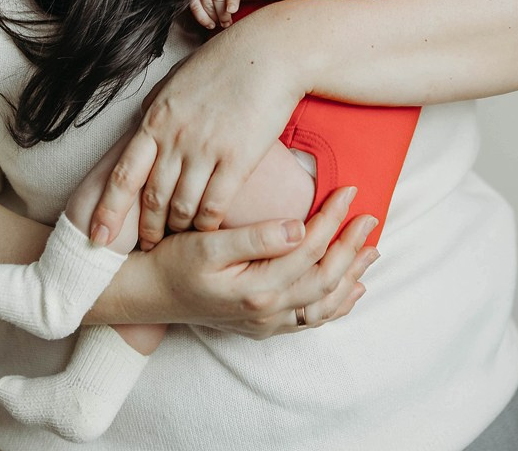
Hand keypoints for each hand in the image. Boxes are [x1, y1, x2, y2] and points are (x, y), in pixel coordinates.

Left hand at [90, 14, 306, 247]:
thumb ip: (160, 107)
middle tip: (146, 246)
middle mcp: (175, 138)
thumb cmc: (226, 62)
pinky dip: (208, 224)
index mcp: (157, 119)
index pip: (123, 175)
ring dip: (178, 228)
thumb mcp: (179, 79)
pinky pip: (215, 205)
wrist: (269, 53)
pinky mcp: (237, 159)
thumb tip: (144, 122)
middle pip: (152, 198)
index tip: (97, 237)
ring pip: (182, 206)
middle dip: (147, 229)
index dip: (108, 211)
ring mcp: (205, 149)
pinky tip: (209, 230)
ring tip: (178, 240)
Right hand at [143, 188, 378, 337]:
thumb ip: (256, 237)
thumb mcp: (208, 244)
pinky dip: (334, 305)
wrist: (145, 295)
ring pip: (323, 303)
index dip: (332, 217)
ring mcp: (267, 324)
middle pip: (325, 277)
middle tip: (371, 217)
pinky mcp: (262, 327)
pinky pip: (309, 319)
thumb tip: (300, 226)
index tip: (349, 191)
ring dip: (351, 276)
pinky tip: (350, 291)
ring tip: (372, 251)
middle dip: (350, 245)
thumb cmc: (172, 262)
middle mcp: (268, 312)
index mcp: (258, 288)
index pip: (309, 247)